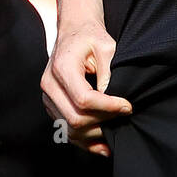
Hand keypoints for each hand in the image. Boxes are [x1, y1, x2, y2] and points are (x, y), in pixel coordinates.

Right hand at [41, 17, 131, 156]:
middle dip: (104, 121)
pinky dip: (86, 142)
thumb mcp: (106, 47)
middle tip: (124, 115)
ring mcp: (48, 97)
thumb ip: (109, 73)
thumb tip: (114, 101)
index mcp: (62, 67)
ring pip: (70, 129)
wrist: (74, 31)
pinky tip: (104, 145)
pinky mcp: (52, 106)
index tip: (127, 106)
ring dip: (96, 134)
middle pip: (75, 119)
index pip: (84, 99)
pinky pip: (67, 131)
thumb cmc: (90, 36)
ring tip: (117, 129)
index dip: (108, 107)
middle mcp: (50, 84)